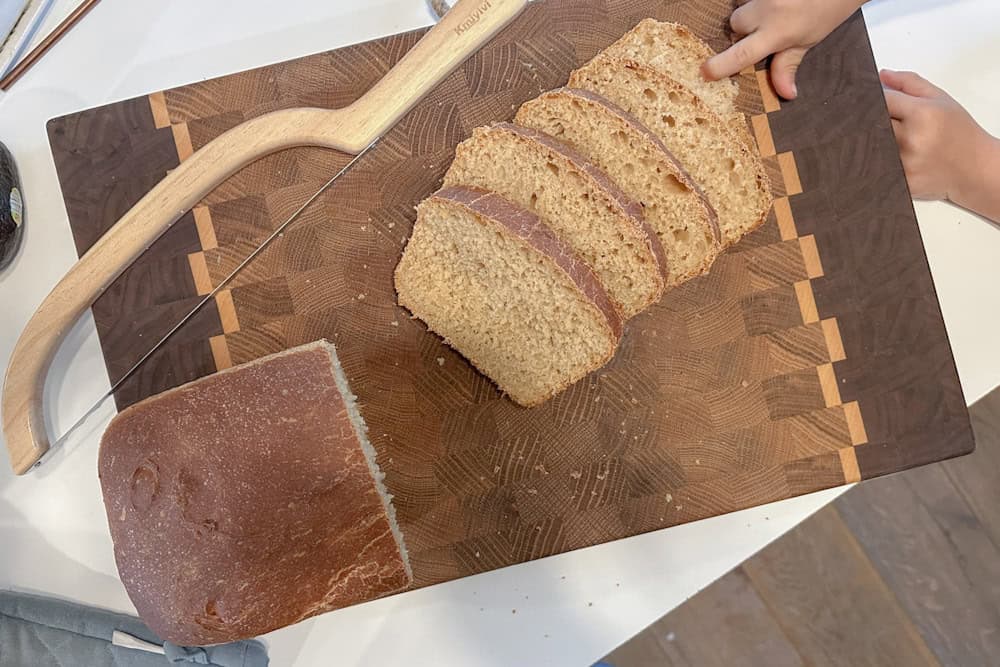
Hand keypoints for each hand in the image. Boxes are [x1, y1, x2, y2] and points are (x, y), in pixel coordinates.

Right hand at [702, 0, 864, 99]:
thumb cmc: (830, 7)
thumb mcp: (810, 40)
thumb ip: (788, 64)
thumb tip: (784, 94)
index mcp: (777, 32)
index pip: (742, 53)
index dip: (720, 66)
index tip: (705, 73)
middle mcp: (766, 10)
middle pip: (734, 23)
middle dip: (742, 29)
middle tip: (761, 30)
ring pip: (743, 6)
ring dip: (752, 12)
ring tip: (774, 12)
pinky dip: (760, 3)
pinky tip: (777, 4)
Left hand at [882, 70, 999, 209]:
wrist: (974, 168)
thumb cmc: (960, 132)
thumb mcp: (940, 99)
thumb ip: (908, 83)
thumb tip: (881, 76)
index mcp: (921, 114)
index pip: (880, 101)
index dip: (870, 98)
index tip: (867, 100)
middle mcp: (910, 139)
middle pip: (870, 124)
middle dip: (868, 119)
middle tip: (869, 119)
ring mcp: (904, 163)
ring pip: (871, 147)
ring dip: (871, 141)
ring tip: (884, 138)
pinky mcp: (900, 181)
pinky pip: (878, 166)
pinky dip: (877, 160)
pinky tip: (888, 156)